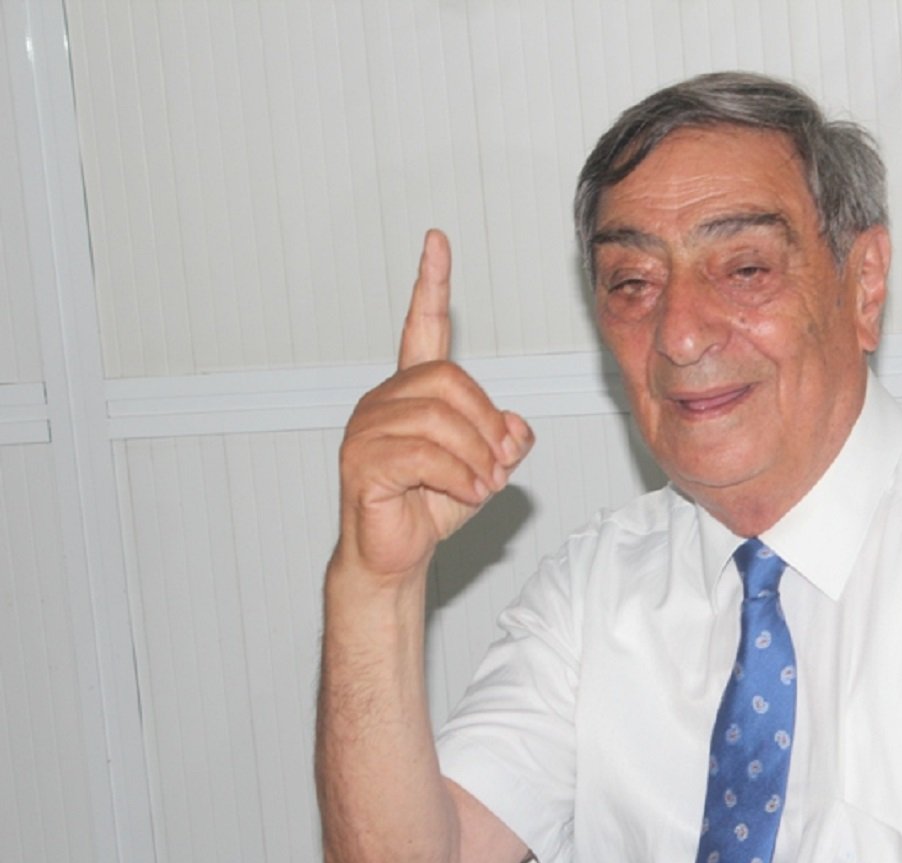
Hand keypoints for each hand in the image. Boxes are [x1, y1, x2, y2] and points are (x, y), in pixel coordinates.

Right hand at [333, 229, 532, 587]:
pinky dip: (458, 476)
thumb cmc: (435, 506)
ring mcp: (366, 429)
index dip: (431, 284)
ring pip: (438, 420)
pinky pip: (424, 456)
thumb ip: (505, 436)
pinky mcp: (360, 462)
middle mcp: (383, 400)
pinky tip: (468, 493)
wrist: (398, 554)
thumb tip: (513, 426)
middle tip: (500, 463)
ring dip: (476, 457)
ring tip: (483, 485)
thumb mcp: (486, 466)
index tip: (437, 241)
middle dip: (486, 422)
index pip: (422, 327)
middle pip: (449, 379)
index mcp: (412, 391)